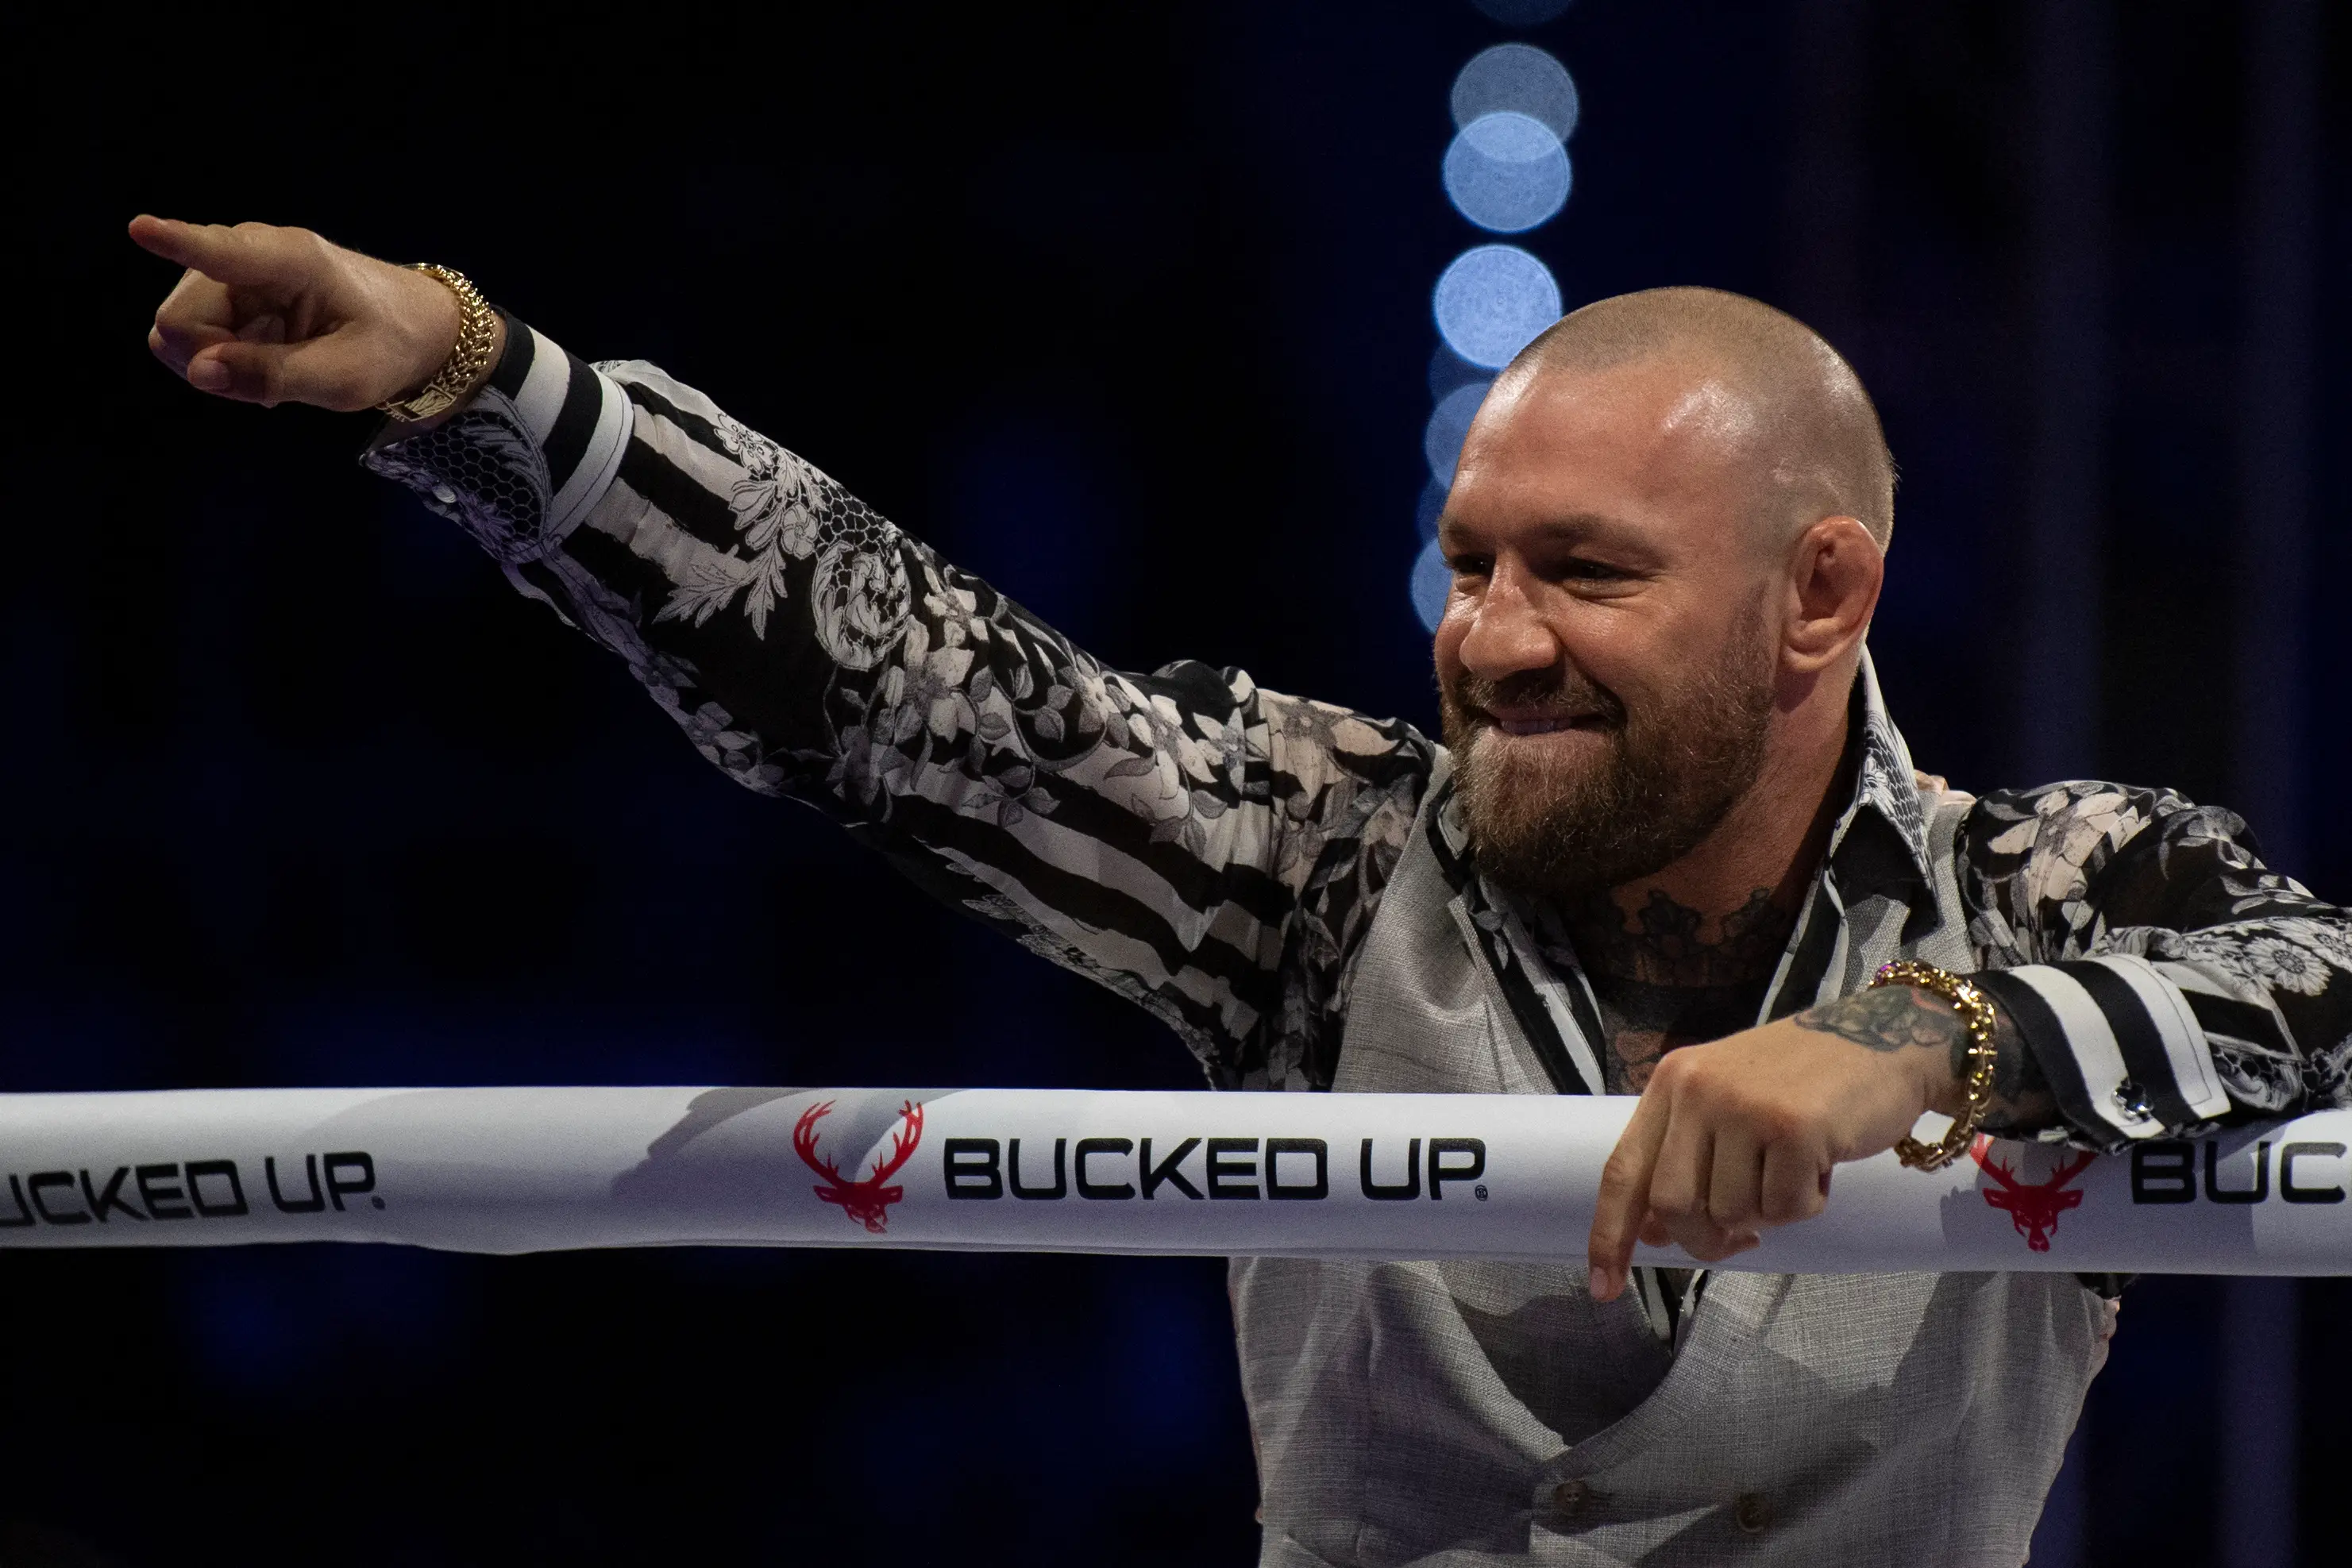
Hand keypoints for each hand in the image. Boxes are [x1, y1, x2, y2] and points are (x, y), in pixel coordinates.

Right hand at [128, 215, 497, 411]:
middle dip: (211, 358)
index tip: (140, 228)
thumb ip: (274, 376)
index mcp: (292, 261)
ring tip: (278, 367)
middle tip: (274, 378)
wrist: (413, 329)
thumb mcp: (346, 378)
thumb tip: (199, 371)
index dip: (177, 243)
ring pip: (180, 331)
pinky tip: (268, 362)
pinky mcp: (225, 290)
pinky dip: (225, 360)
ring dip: (220, 362)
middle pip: (180, 318)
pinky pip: (193, 337)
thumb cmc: (387, 347)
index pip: (223, 252)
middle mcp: (249, 254)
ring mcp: (231, 272)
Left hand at [1584, 984, 1971, 1300]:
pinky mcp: (1795, 1128)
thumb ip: (1686, 1156)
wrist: (1887, 1036)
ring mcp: (1744, 1106)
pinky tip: (1822, 1165)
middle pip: (1674, 1206)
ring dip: (1770, 1214)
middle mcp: (1698, 1089)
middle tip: (1745, 1236)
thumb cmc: (1803, 1080)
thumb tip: (1652, 1233)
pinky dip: (1808, 1205)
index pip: (1624, 1171)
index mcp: (1672, 1082)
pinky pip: (1787, 1210)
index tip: (1604, 1288)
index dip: (1610, 1235)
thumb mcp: (1727, 1101)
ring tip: (1795, 1170)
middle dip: (1706, 1239)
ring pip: (1733, 1214)